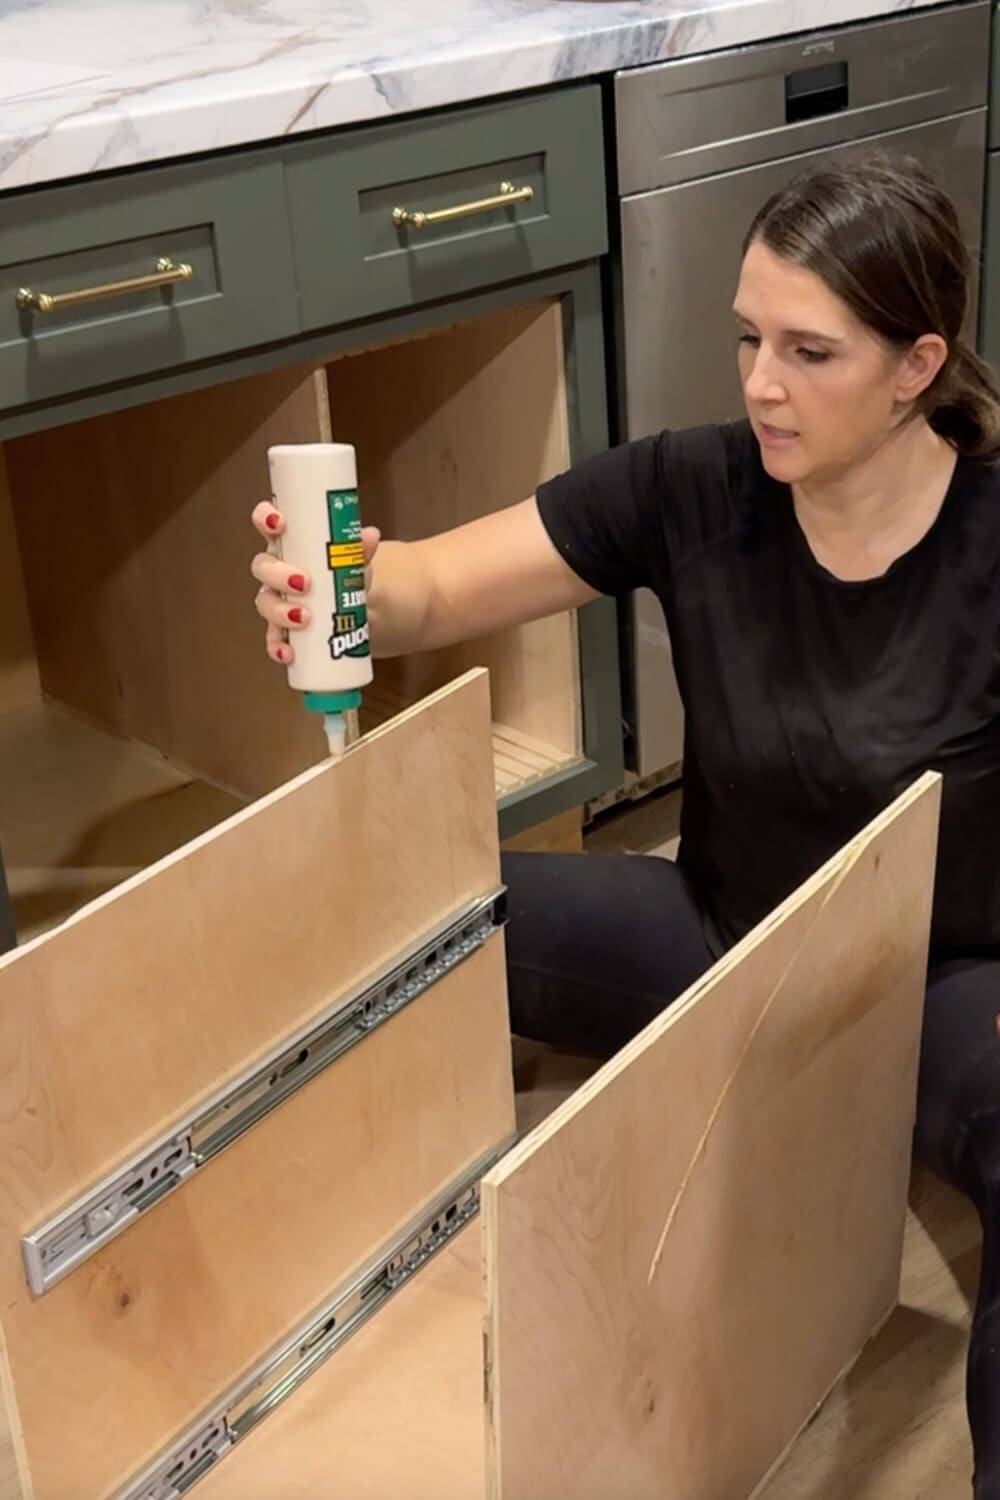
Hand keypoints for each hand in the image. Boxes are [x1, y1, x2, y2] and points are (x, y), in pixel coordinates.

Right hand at [250, 502, 380, 665]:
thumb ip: (360, 549)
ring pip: (265, 603)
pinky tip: (288, 653)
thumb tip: (369, 535)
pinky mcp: (282, 630)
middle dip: (278, 574)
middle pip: (262, 567)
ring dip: (280, 611)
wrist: (359, 611)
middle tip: (304, 583)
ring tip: (304, 618)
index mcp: (289, 544)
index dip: (265, 518)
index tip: (279, 522)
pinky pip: (273, 638)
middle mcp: (276, 570)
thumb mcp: (356, 560)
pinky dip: (278, 646)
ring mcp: (276, 600)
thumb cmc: (345, 574)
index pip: (267, 523)